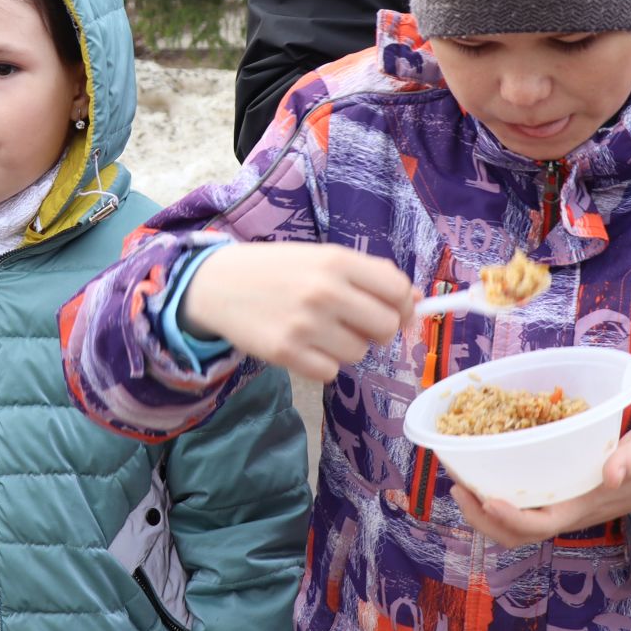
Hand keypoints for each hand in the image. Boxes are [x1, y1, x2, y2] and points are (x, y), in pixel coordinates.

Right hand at [179, 244, 418, 381]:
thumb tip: (414, 300)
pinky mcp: (286, 353)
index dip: (402, 306)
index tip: (395, 311)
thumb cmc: (276, 270)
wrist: (216, 284)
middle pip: (385, 327)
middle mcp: (324, 292)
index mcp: (336, 261)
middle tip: (354, 323)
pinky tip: (303, 345)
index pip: (397, 290)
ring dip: (346, 347)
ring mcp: (305, 324)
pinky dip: (322, 363)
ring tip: (319, 330)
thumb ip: (368, 276)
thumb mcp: (321, 259)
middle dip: (377, 330)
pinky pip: (330, 372)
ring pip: (358, 353)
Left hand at [452, 424, 630, 549]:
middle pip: (516, 534)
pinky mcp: (556, 498)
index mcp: (584, 506)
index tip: (486, 498)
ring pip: (513, 526)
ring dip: (482, 512)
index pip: (541, 525)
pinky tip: (480, 475)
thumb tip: (610, 474)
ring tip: (459, 485)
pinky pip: (520, 508)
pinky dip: (494, 498)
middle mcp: (566, 513)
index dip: (511, 518)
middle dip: (483, 519)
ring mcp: (560, 508)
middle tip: (458, 488)